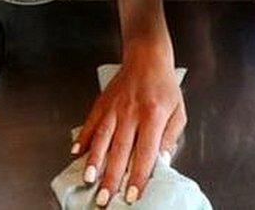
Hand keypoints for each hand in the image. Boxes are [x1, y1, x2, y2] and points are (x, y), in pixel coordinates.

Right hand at [72, 43, 185, 205]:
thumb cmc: (165, 86)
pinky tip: (76, 152)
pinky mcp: (102, 103)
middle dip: (112, 177)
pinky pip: (91, 122)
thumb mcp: (178, 111)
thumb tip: (162, 162)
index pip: (145, 152)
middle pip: (120, 150)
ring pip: (102, 138)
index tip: (132, 194)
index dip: (139, 175)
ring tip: (88, 178)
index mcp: (153, 116)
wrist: (147, 57)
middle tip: (105, 197)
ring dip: (94, 160)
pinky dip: (82, 138)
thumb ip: (170, 137)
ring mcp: (114, 108)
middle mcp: (132, 113)